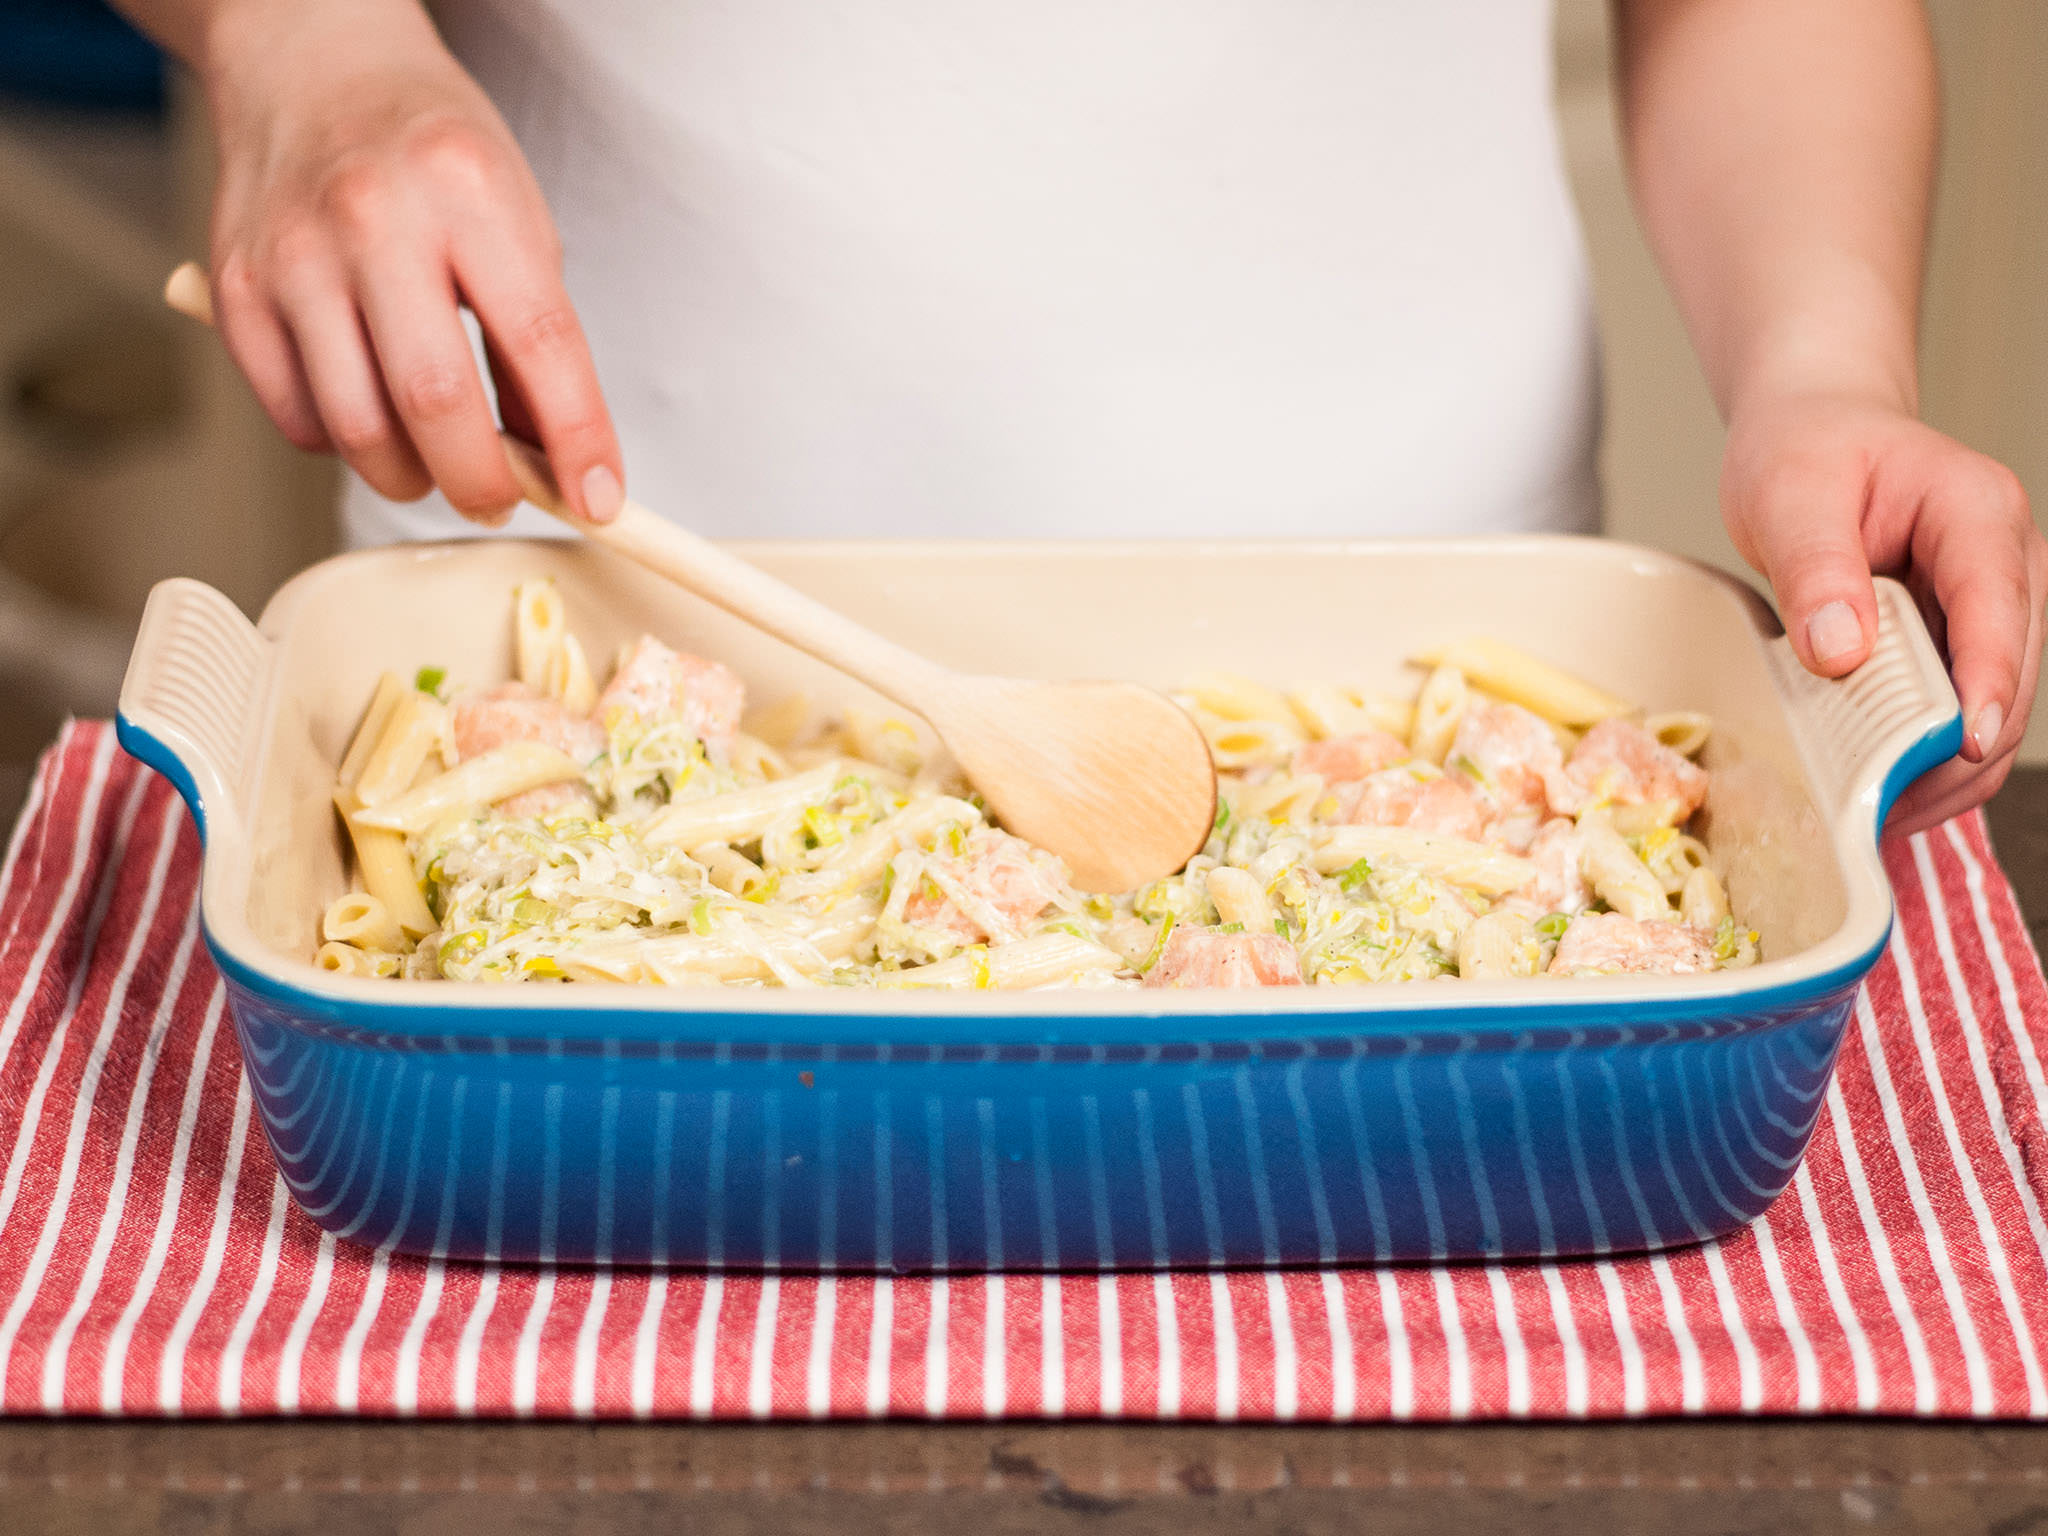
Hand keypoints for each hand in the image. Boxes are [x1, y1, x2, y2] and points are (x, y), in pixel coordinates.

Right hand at [199, 0, 620, 523]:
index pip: (539, 342)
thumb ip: (535, 339)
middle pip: (434, 400)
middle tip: (499, 500)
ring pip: (357, 427)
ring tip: (434, 467)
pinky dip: (343, 445)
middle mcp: (375, 218)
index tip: (598, 498)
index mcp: (468, 190)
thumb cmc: (430, 149)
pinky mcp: (235, 289)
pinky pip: (295, 416)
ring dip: (409, 477)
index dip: (576, 439)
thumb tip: (557, 458)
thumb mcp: (518, 219)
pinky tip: (369, 416)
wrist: (313, 64)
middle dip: (482, 481)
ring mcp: (295, 254)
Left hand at [1722, 390, 2046, 833]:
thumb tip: (1841, 650)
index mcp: (1974, 512)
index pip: (1998, 605)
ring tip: (1878, 814)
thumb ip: (1815, 566)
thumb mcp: (1790, 492)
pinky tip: (1881, 788)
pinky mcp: (1958, 643)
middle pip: (2010, 673)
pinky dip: (1924, 755)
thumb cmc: (1808, 450)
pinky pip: (1957, 711)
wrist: (1813, 435)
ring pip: (1993, 708)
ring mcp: (1987, 609)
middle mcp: (2001, 563)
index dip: (1987, 678)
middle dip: (1959, 749)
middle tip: (1889, 805)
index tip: (1963, 739)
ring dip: (1943, 767)